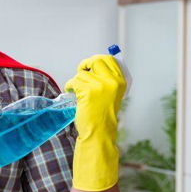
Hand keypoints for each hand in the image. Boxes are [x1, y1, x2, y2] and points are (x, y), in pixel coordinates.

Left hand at [64, 54, 125, 191]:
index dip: (97, 60)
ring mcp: (100, 85)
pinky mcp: (88, 91)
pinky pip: (74, 81)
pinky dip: (69, 87)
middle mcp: (113, 82)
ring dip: (76, 82)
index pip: (110, 60)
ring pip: (82, 73)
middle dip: (85, 64)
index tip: (90, 65)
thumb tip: (93, 64)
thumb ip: (106, 80)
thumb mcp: (110, 95)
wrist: (99, 132)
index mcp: (121, 82)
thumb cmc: (102, 115)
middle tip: (80, 71)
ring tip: (77, 93)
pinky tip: (72, 94)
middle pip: (96, 60)